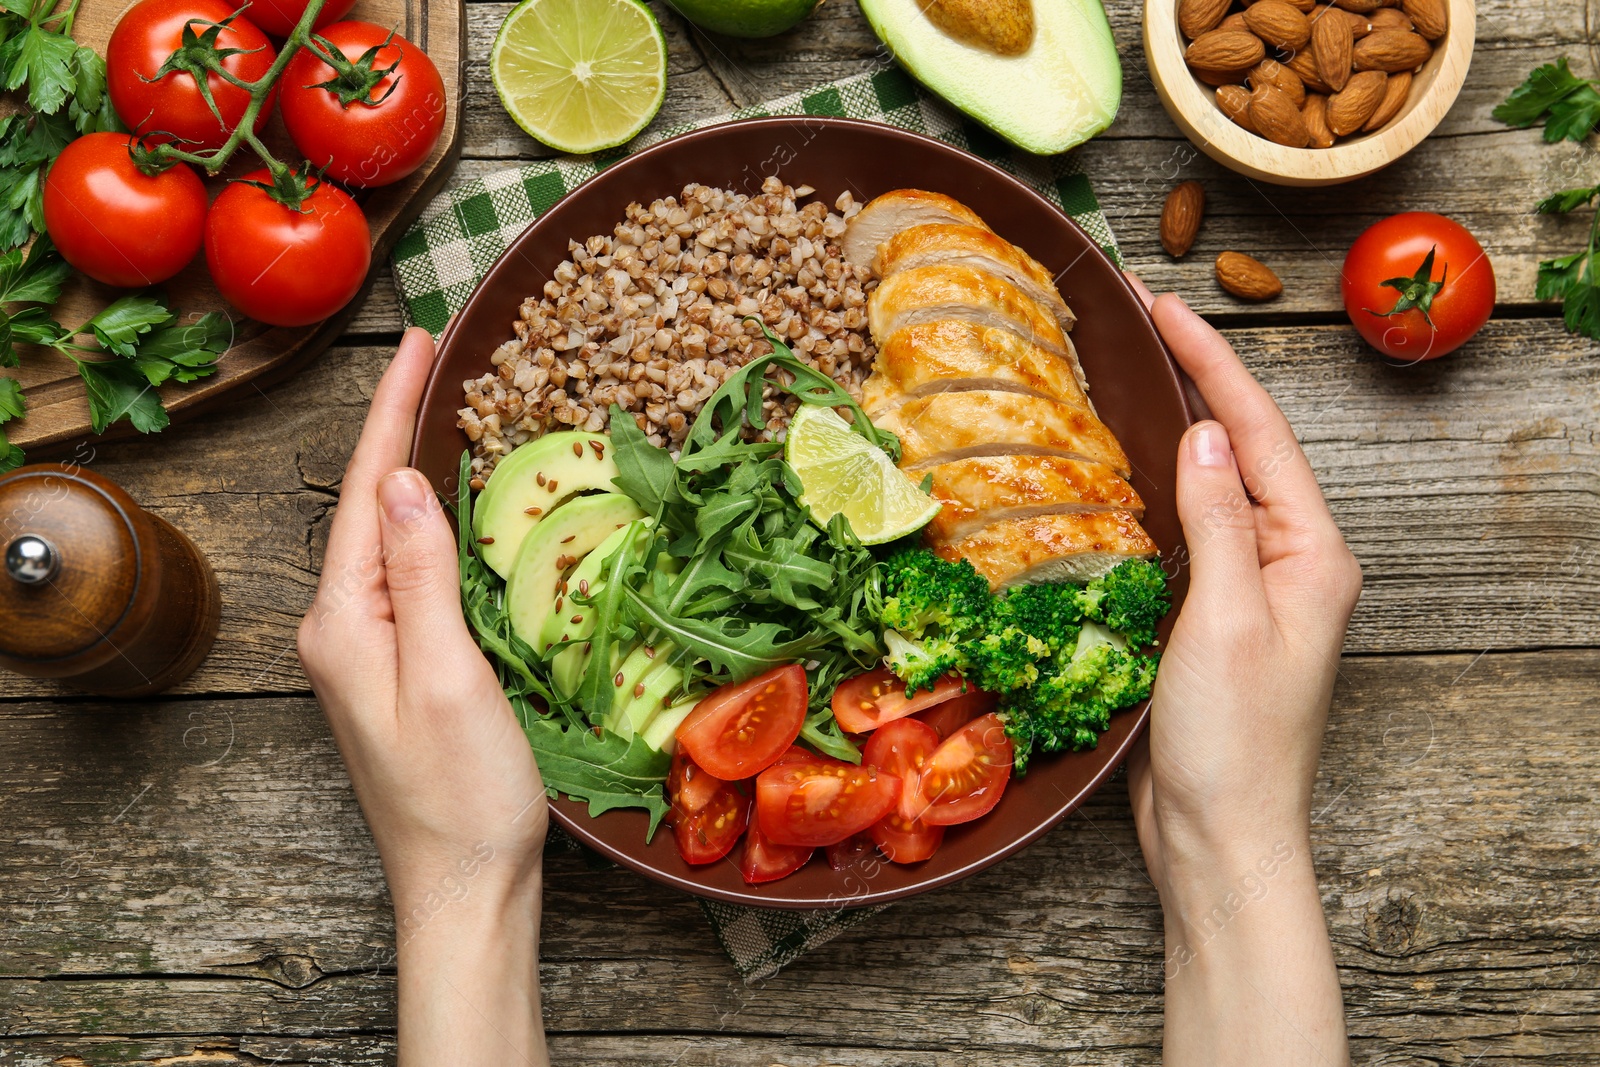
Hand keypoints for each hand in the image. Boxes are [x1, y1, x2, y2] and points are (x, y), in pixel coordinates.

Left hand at [298, 328, 548, 1065]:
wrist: (466, 888)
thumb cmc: (462, 795)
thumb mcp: (447, 676)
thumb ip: (422, 574)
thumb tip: (400, 479)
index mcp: (344, 623)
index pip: (366, 492)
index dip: (393, 411)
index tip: (417, 339)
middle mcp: (342, 630)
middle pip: (368, 505)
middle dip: (397, 425)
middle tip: (431, 354)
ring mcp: (368, 653)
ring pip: (389, 537)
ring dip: (413, 468)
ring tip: (439, 405)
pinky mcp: (400, 671)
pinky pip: (410, 573)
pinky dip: (432, 524)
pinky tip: (452, 505)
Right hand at [1123, 278, 1357, 1065]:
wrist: (1218, 837)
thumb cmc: (1234, 741)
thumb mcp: (1225, 619)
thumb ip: (1219, 520)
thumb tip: (1203, 433)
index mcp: (1312, 553)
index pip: (1257, 433)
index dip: (1211, 364)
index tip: (1163, 307)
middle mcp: (1288, 562)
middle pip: (1240, 449)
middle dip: (1195, 382)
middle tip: (1140, 323)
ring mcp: (1248, 591)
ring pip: (1209, 488)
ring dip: (1172, 430)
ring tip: (1129, 375)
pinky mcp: (1208, 620)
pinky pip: (1184, 534)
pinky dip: (1153, 492)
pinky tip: (1120, 472)